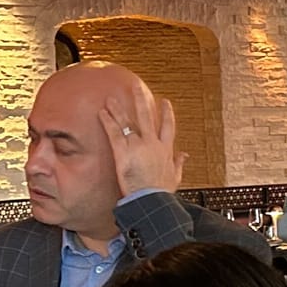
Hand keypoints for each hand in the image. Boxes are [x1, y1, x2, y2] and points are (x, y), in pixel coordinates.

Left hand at [99, 75, 186, 197]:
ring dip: (119, 109)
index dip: (167, 113)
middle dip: (140, 100)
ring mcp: (137, 146)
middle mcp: (152, 143)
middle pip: (146, 116)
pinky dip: (108, 121)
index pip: (167, 126)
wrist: (152, 200)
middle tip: (136, 87)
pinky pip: (114, 133)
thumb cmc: (162, 192)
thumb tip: (184, 156)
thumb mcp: (175, 177)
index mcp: (165, 149)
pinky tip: (102, 112)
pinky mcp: (123, 152)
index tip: (165, 102)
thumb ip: (179, 163)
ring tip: (111, 98)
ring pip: (128, 122)